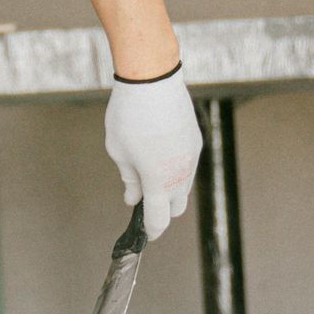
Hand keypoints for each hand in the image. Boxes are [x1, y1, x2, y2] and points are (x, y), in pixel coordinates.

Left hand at [103, 65, 201, 239]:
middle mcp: (180, 173)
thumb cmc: (128, 116)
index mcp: (158, 182)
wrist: (153, 80)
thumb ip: (128, 178)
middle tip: (142, 202)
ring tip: (147, 174)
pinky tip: (158, 155)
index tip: (144, 234)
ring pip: (185, 186)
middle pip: (177, 207)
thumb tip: (132, 197)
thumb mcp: (118, 150)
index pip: (159, 219)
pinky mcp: (195, 141)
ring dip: (170, 189)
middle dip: (162, 210)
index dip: (151, 230)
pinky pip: (187, 166)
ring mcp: (192, 157)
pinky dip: (175, 170)